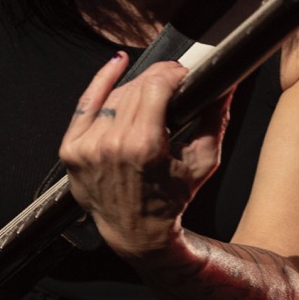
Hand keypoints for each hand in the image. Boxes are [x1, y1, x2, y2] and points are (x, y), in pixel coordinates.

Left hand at [59, 53, 230, 256]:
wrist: (135, 233)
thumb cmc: (170, 200)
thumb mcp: (202, 161)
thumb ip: (215, 119)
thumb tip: (226, 84)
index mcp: (143, 148)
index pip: (157, 86)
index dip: (174, 74)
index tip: (184, 75)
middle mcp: (111, 145)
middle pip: (136, 88)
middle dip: (158, 80)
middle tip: (172, 84)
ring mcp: (87, 148)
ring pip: (114, 95)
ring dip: (135, 88)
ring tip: (151, 96)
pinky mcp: (71, 150)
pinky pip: (85, 104)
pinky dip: (101, 82)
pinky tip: (117, 66)